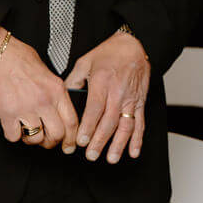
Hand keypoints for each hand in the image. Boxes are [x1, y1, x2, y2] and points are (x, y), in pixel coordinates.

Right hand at [0, 29, 78, 150]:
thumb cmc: (20, 59)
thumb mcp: (48, 73)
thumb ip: (56, 92)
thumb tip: (59, 108)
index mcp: (57, 91)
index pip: (72, 122)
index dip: (72, 138)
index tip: (69, 146)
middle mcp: (45, 101)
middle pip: (57, 134)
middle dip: (51, 143)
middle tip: (46, 141)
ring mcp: (26, 109)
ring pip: (36, 138)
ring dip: (31, 139)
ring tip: (27, 131)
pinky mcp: (8, 114)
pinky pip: (14, 136)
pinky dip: (13, 134)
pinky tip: (13, 126)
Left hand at [65, 27, 150, 162]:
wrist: (134, 45)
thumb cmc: (109, 53)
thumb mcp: (85, 62)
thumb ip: (73, 80)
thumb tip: (62, 98)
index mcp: (102, 82)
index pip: (95, 109)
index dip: (88, 127)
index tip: (80, 141)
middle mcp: (118, 92)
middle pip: (109, 121)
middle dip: (100, 140)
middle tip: (91, 154)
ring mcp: (131, 99)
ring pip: (126, 125)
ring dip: (119, 144)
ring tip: (111, 158)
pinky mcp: (140, 102)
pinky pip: (140, 123)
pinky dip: (138, 139)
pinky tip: (133, 151)